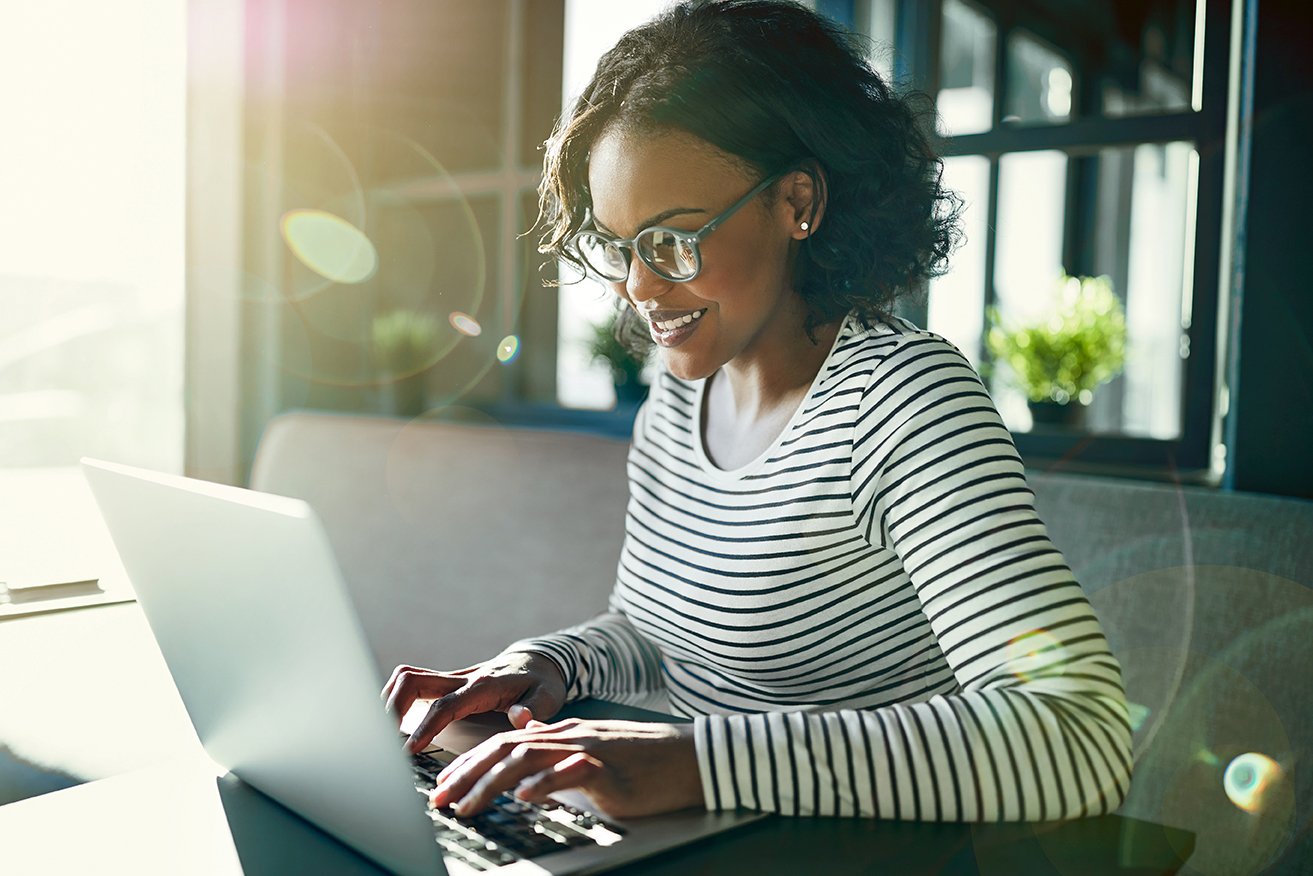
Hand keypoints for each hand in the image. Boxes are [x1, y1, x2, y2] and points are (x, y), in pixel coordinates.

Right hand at [381, 651, 566, 752]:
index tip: (408, 750)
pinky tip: (393, 722)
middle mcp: (463, 678)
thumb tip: (518, 718)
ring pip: (408, 678)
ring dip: (389, 700)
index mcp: (484, 686)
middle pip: (413, 681)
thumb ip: (534, 709)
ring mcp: (452, 678)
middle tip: (383, 741)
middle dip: (392, 708)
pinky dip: (397, 698)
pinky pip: (414, 683)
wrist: (539, 661)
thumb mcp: (548, 697)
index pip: (446, 705)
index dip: (425, 727)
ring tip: (381, 732)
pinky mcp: (447, 682)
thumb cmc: (542, 683)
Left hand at [430, 712, 703, 818]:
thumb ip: (559, 749)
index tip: (444, 786)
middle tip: (439, 799)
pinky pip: (570, 773)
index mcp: (563, 733)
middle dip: (466, 773)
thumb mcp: (594, 750)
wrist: (689, 757)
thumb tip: (528, 750)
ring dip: (491, 783)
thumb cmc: (645, 760)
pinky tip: (523, 798)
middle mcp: (569, 736)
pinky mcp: (608, 768)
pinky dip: (543, 784)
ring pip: (527, 758)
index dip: (470, 763)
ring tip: (468, 805)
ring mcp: (587, 749)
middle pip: (505, 747)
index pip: (504, 743)